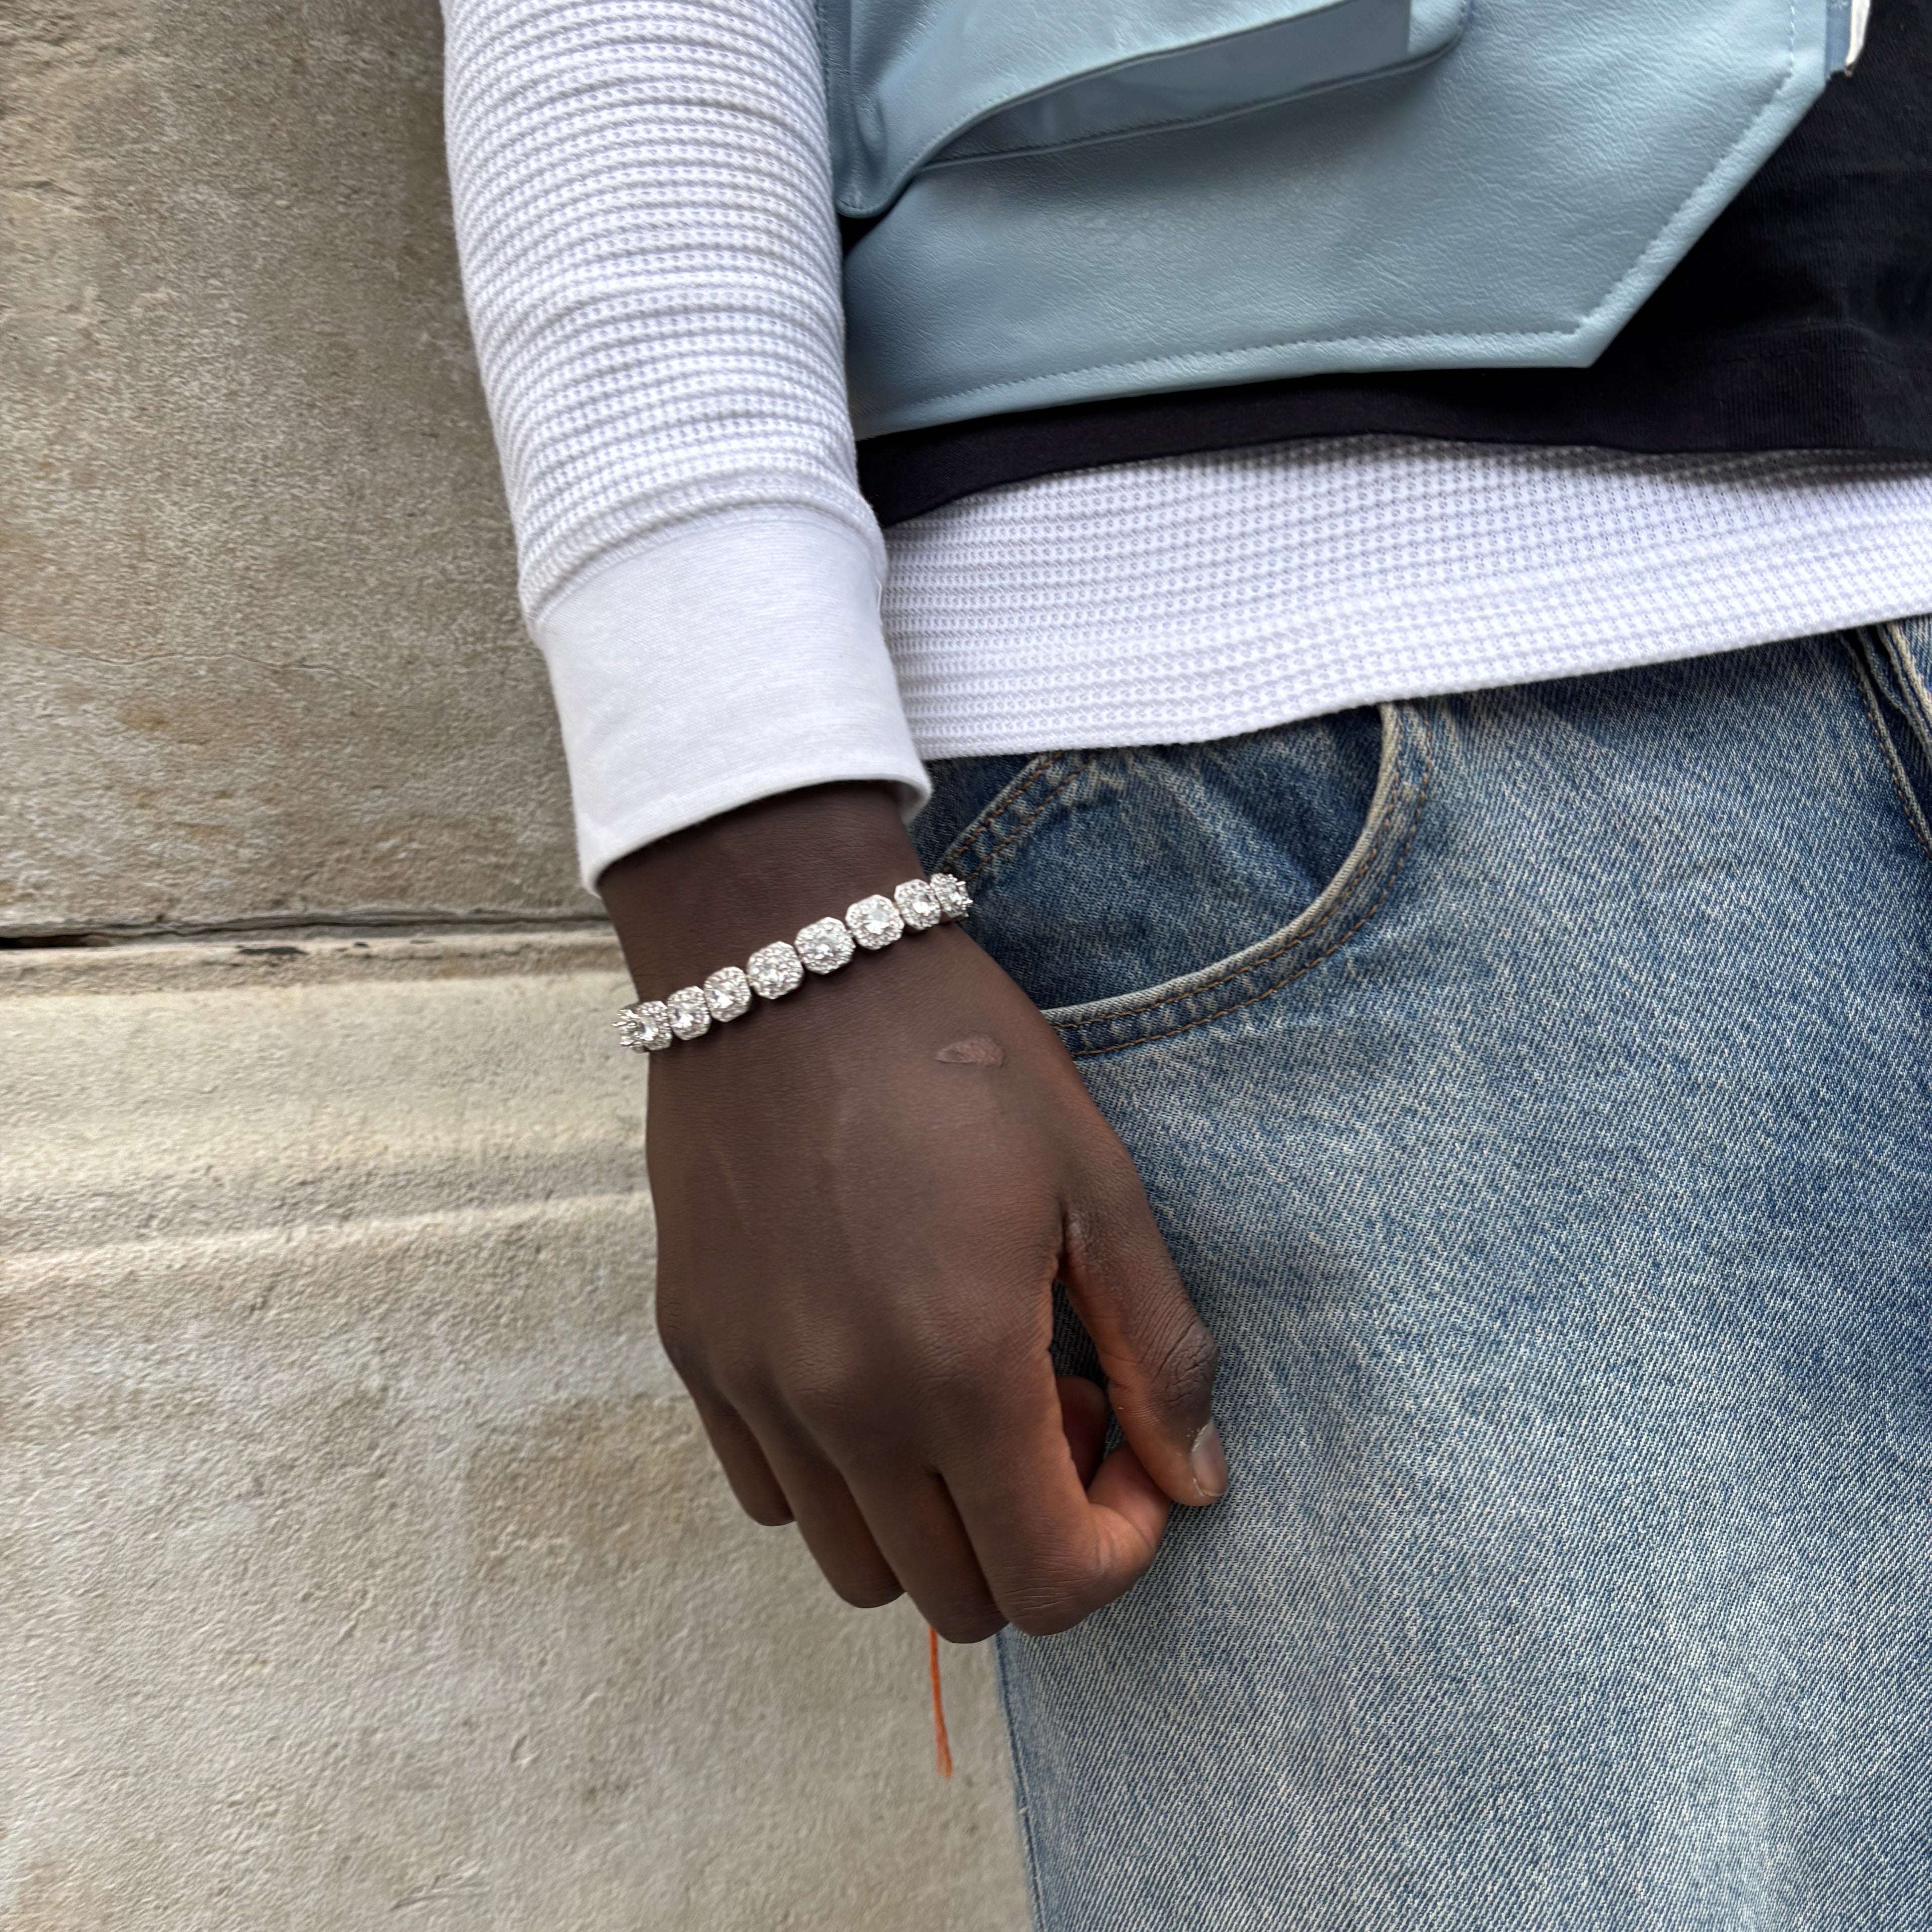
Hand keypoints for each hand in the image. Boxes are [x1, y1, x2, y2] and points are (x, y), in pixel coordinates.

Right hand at [601, 782, 1225, 1640]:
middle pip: (957, 1597)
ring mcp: (754, 1390)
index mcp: (957, 1372)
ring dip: (936, 1520)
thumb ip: (1159, 1349)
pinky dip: (842, 1478)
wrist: (788, 964)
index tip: (1129, 1448)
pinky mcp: (697, 1354)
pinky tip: (875, 1368)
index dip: (1118, 1545)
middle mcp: (841, 1410)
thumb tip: (1196, 1483)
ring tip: (962, 1391)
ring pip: (858, 1566)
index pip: (1051, 1583)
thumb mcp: (1096, 1186)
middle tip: (1056, 1407)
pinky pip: (772, 1495)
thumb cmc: (960, 1058)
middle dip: (1034, 1534)